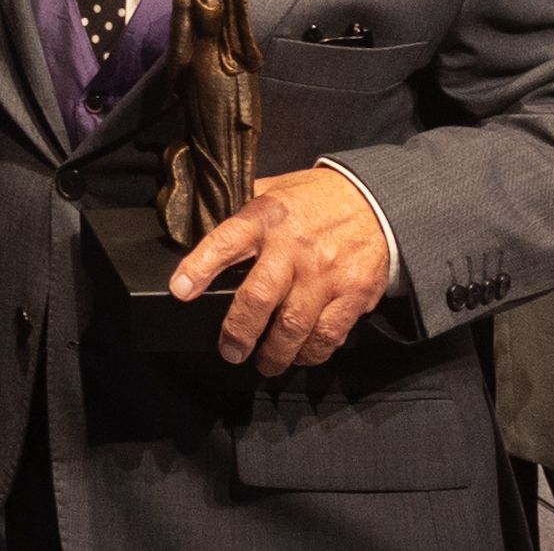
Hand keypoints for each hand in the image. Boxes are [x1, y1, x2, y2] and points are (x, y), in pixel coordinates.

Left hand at [170, 168, 393, 375]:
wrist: (373, 201)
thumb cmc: (313, 201)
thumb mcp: (271, 192)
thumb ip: (240, 213)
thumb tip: (197, 230)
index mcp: (265, 219)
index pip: (225, 242)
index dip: (199, 268)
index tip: (180, 290)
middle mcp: (294, 247)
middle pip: (258, 297)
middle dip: (238, 331)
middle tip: (230, 350)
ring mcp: (325, 273)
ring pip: (293, 326)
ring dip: (275, 353)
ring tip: (264, 362)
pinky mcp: (353, 293)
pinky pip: (327, 334)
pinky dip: (310, 353)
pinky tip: (299, 354)